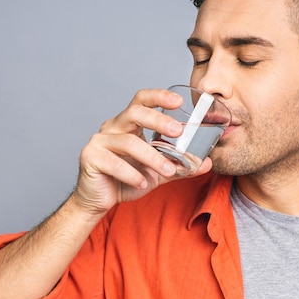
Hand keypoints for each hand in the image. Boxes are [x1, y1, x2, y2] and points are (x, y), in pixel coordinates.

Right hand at [71, 88, 212, 214]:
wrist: (99, 201)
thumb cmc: (126, 181)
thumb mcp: (158, 173)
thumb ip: (179, 166)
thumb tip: (207, 163)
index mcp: (128, 124)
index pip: (141, 100)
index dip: (159, 97)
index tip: (179, 102)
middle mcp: (112, 127)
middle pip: (134, 112)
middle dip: (157, 119)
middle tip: (178, 130)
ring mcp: (99, 141)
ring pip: (128, 141)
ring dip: (151, 157)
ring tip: (167, 170)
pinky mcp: (90, 157)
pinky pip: (114, 162)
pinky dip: (132, 174)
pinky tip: (143, 182)